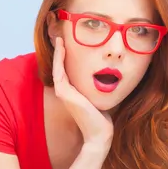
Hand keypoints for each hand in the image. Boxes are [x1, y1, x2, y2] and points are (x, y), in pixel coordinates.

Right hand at [52, 37, 113, 151]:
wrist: (100, 132)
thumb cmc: (102, 116)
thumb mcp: (100, 95)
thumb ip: (99, 86)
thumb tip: (110, 74)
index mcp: (73, 91)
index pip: (67, 69)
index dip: (67, 56)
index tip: (69, 42)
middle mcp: (66, 91)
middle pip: (60, 66)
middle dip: (60, 51)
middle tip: (61, 36)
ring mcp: (63, 92)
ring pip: (57, 67)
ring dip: (58, 52)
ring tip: (60, 38)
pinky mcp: (64, 93)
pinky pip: (59, 71)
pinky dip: (59, 58)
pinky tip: (62, 48)